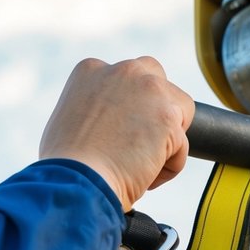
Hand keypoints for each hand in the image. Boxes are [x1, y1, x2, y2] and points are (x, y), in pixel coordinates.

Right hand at [39, 57, 193, 211]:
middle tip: (142, 142)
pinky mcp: (168, 116)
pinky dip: (169, 167)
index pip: (129, 78)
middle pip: (160, 82)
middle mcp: (124, 71)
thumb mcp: (70, 118)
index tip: (120, 133)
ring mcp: (149, 90)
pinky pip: (182, 145)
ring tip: (141, 164)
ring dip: (167, 140)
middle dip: (159, 109)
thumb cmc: (66, 164)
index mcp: (93, 69)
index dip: (131, 109)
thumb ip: (94, 107)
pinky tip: (144, 177)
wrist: (76, 180)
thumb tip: (111, 120)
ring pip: (180, 111)